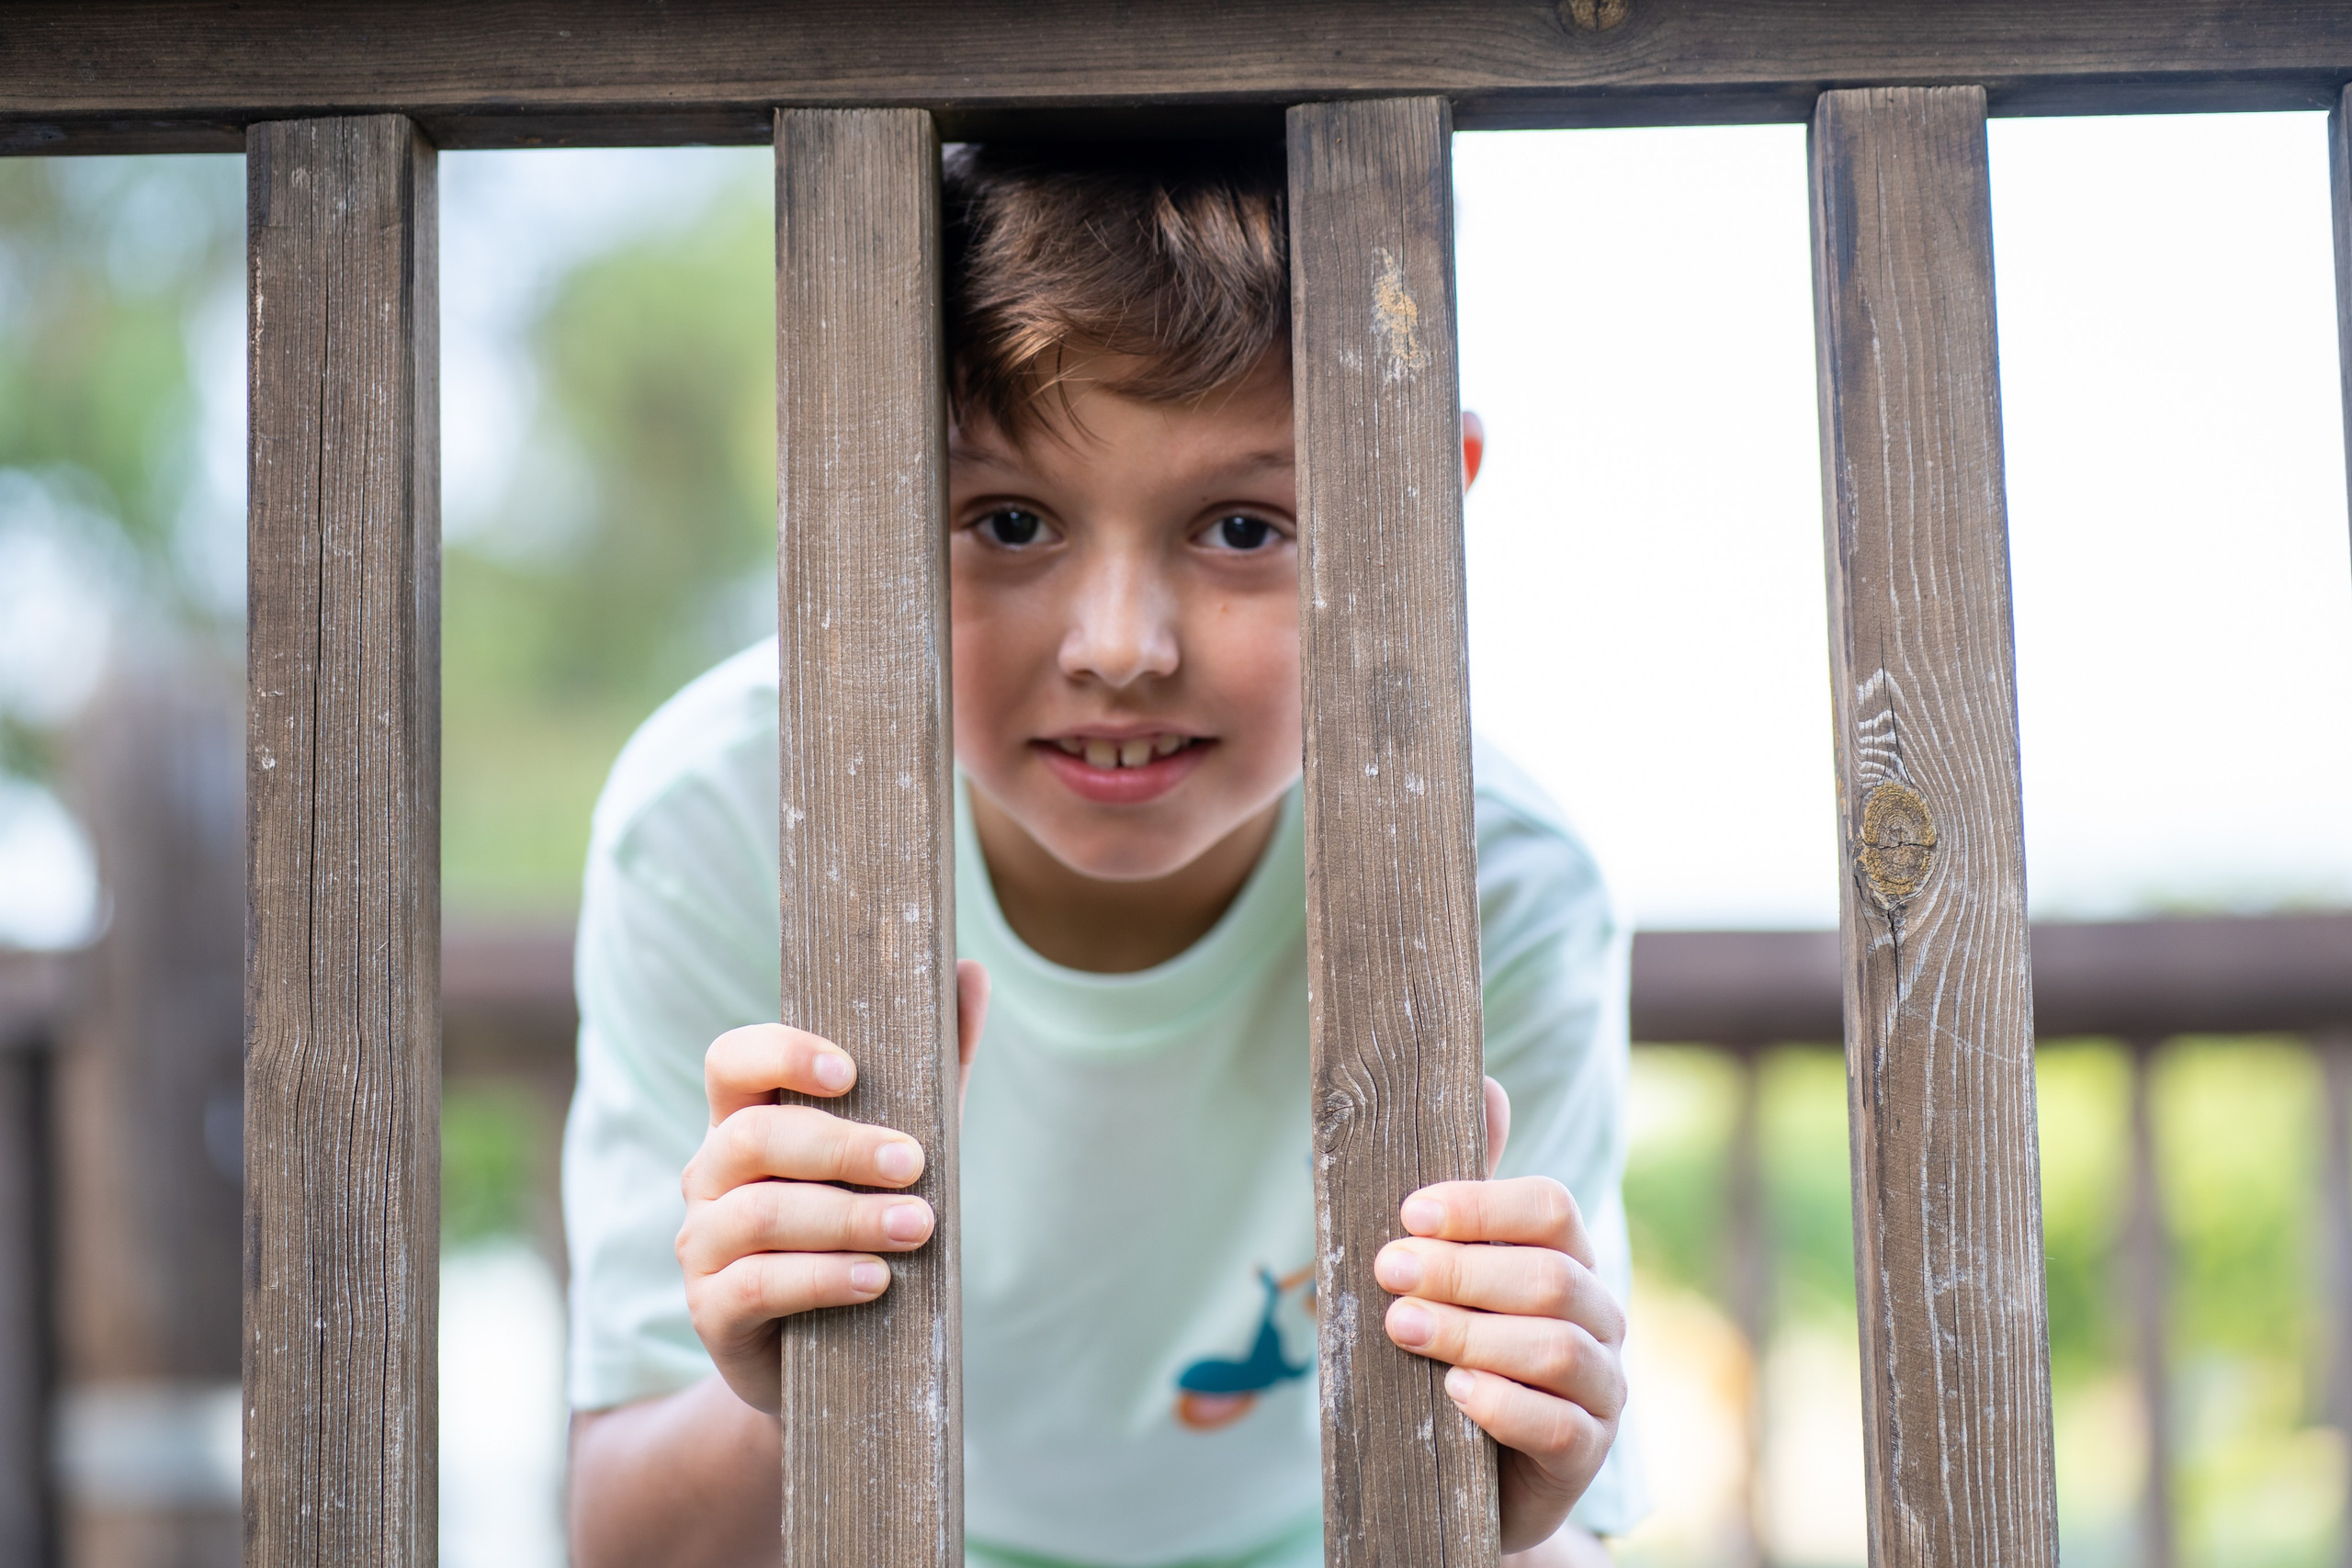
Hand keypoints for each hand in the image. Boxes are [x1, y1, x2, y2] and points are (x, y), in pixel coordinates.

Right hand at [674, 959, 988, 1413]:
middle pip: (753, 1137)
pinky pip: (755, 1283)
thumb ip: (937, 1064)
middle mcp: (709, 1176)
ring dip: (846, 1217)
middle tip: (915, 1164)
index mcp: (744, 1121)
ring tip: (916, 1227)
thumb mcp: (903, 1145)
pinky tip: (878, 1280)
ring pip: (759, 1213)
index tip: (850, 1072)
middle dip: (841, 1147)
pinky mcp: (711, 1312)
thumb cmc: (865, 1227)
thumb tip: (971, 970)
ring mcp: (701, 1245)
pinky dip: (824, 1277)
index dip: (781, 1054)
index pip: (731, 1060)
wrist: (838, 1359)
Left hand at [1374, 1078, 1626, 1554]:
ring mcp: (1602, 1388)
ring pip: (1556, 1347)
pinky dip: (1505, 1404)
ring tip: (1402, 1327)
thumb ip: (1465, 1199)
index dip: (1482, 1205)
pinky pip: (1559, 1425)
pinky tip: (1457, 1393)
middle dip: (1462, 1269)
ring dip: (1472, 1333)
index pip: (1550, 1208)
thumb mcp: (1448, 1276)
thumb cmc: (1454, 1355)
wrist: (1467, 1475)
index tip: (1409, 1211)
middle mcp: (1599, 1316)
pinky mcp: (1586, 1454)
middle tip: (1386, 1269)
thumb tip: (1484, 1084)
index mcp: (1567, 1258)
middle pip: (1549, 1275)